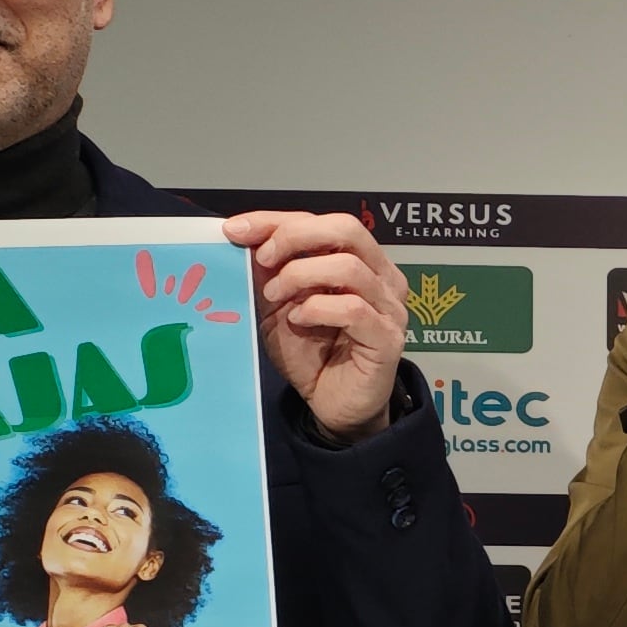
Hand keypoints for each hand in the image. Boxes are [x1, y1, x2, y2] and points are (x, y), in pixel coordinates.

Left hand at [223, 210, 412, 439]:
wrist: (331, 406)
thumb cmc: (312, 354)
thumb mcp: (279, 305)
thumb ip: (269, 272)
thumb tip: (242, 237)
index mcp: (361, 261)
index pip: (324, 222)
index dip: (278, 220)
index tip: (236, 230)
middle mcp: (382, 278)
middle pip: (346, 229)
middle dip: (294, 237)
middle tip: (262, 259)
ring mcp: (389, 308)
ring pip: (348, 267)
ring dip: (300, 276)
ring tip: (276, 297)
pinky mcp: (387, 339)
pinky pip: (353, 309)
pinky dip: (317, 308)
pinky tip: (298, 319)